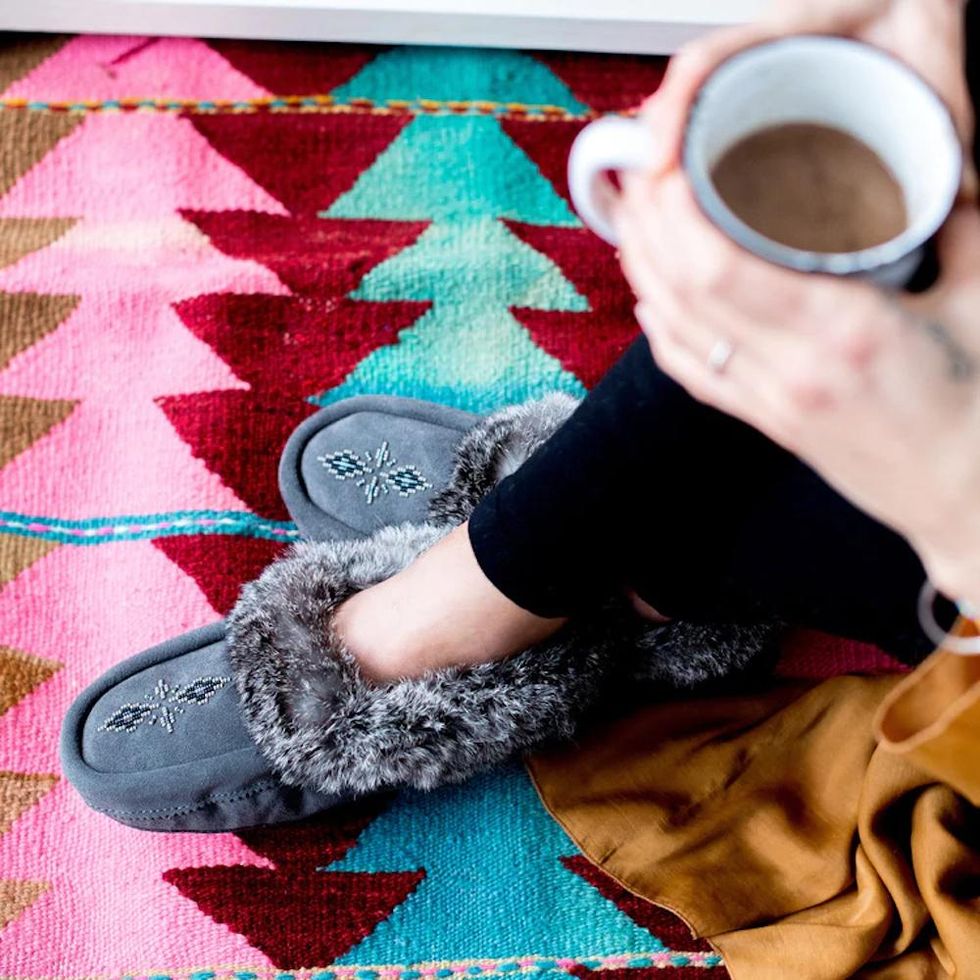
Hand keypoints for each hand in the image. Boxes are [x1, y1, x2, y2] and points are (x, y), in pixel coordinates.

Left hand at [614, 0, 979, 602]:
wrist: (966, 501)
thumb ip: (960, 226)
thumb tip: (936, 161)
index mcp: (845, 331)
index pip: (722, 269)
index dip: (677, 215)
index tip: (664, 164)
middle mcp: (790, 369)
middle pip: (682, 291)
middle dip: (647, 227)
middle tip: (636, 174)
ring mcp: (769, 401)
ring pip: (674, 331)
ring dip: (642, 271)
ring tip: (631, 217)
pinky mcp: (764, 422)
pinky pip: (692, 372)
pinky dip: (660, 330)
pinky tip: (649, 295)